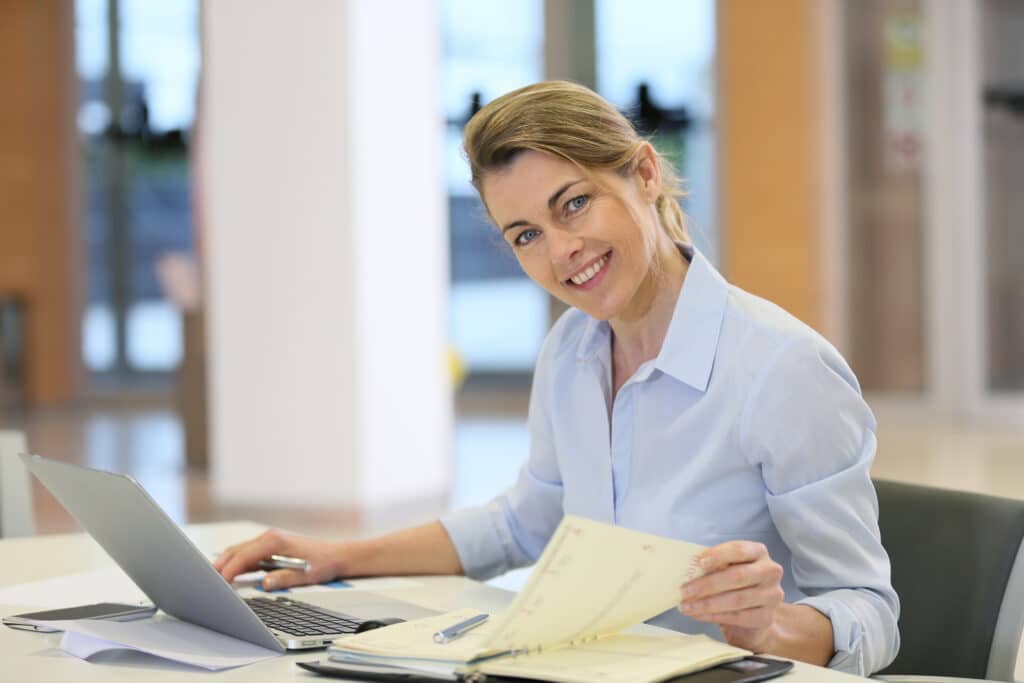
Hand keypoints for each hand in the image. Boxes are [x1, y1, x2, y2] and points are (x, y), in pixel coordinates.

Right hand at [214, 529, 350, 590]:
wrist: (335, 555)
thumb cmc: (322, 563)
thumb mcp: (306, 575)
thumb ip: (284, 579)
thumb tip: (264, 584)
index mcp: (275, 541)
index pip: (244, 556)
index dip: (229, 570)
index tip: (218, 583)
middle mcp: (269, 537)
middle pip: (236, 550)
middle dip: (220, 565)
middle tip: (205, 582)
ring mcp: (268, 541)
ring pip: (239, 551)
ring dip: (225, 563)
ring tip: (211, 580)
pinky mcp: (269, 547)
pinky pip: (246, 554)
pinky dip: (234, 562)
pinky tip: (228, 574)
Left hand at [679, 541, 784, 651]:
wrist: (753, 612)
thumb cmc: (735, 583)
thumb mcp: (726, 567)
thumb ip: (713, 565)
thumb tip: (689, 568)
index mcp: (758, 552)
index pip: (739, 550)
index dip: (719, 555)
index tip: (699, 562)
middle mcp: (770, 571)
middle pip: (737, 576)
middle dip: (707, 584)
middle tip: (684, 591)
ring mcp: (771, 595)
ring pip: (737, 599)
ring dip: (707, 604)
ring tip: (686, 606)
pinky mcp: (766, 617)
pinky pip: (737, 617)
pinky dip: (714, 616)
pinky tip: (698, 615)